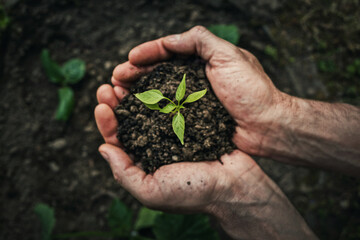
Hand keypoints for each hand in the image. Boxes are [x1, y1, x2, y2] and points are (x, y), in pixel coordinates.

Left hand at [94, 75, 315, 239]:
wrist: (234, 186)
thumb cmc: (193, 193)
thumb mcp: (151, 192)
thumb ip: (124, 173)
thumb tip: (102, 148)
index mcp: (144, 162)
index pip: (119, 140)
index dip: (107, 122)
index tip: (101, 105)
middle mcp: (157, 145)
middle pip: (131, 120)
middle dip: (118, 103)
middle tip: (108, 86)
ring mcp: (175, 131)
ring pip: (150, 108)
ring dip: (136, 93)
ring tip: (125, 78)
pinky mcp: (192, 121)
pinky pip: (173, 103)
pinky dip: (162, 91)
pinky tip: (154, 79)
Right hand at [111, 26, 287, 156]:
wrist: (267, 126)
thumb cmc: (252, 90)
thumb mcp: (229, 55)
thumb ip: (200, 40)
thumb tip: (167, 40)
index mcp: (201, 62)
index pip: (168, 53)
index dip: (147, 54)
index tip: (129, 60)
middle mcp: (193, 80)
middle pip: (157, 73)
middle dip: (135, 74)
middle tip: (116, 79)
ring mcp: (191, 101)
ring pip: (157, 93)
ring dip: (136, 92)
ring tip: (117, 94)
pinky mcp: (191, 122)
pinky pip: (165, 114)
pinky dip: (148, 112)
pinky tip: (134, 112)